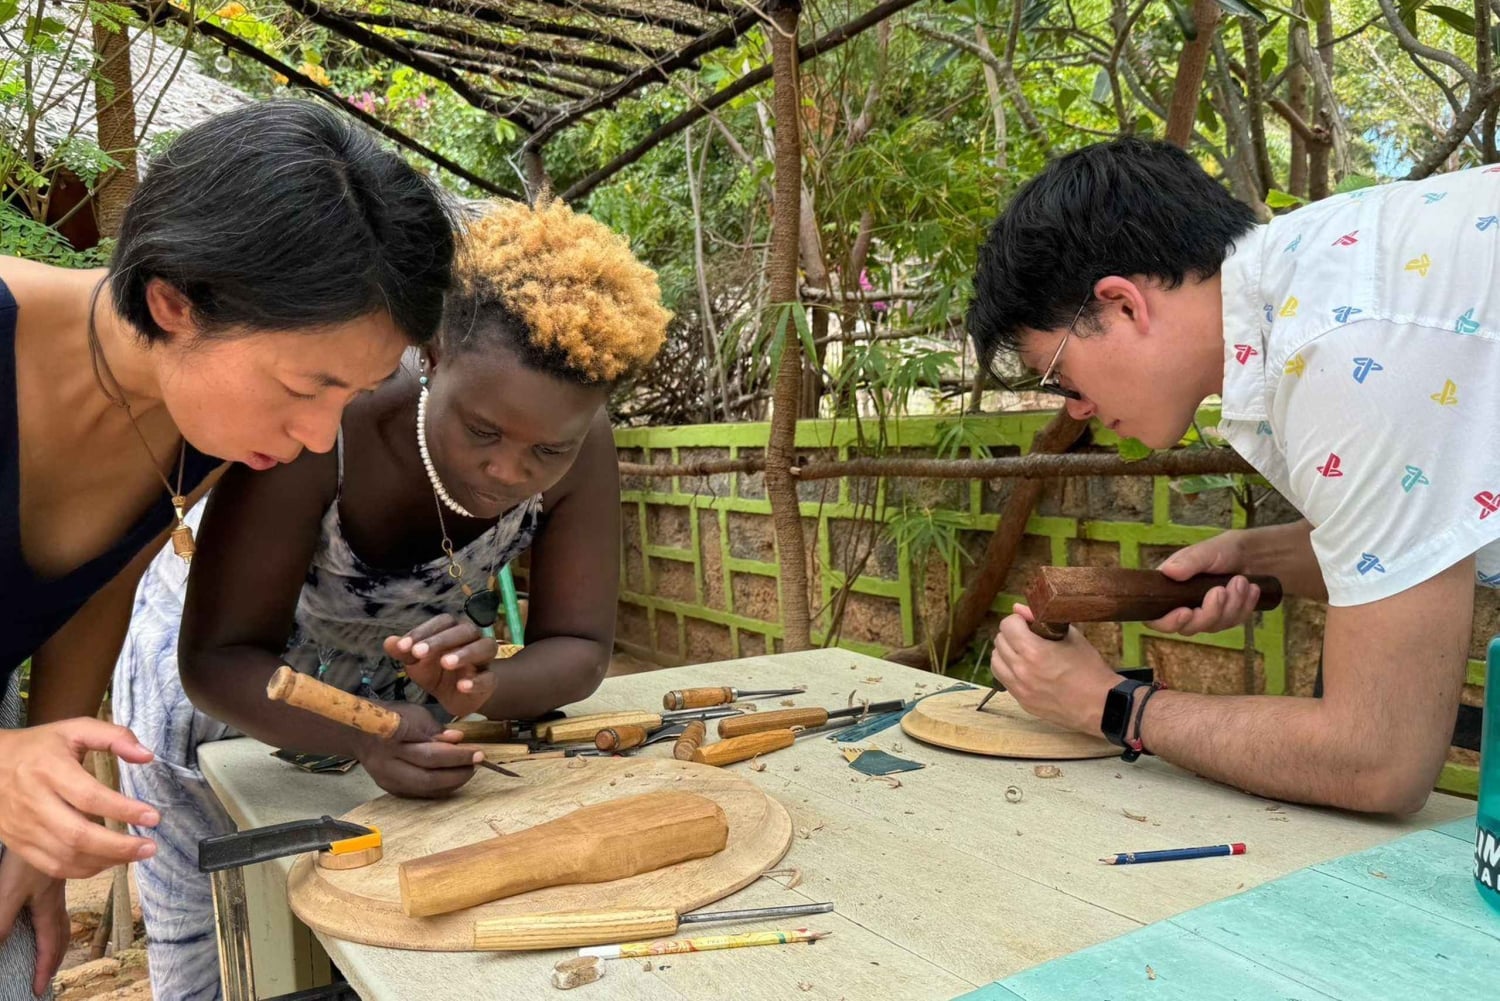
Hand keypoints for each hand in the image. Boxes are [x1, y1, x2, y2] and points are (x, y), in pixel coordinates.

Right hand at [0, 720, 157, 878]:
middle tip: (150, 847)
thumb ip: (114, 737)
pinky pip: (52, 866)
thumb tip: (147, 756)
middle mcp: (34, 802)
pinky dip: (83, 870)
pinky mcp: (19, 844)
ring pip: (66, 856)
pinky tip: (107, 862)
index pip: (89, 797)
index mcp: (49, 770)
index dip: (123, 810)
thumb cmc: (39, 747)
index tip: (153, 817)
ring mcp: (24, 828)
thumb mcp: (75, 729)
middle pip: (77, 835)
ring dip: (105, 861)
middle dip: (118, 846)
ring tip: (136, 855)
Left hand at [0, 851, 68, 996]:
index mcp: (47, 905)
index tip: (37, 989)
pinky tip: (48, 903)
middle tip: (49, 972)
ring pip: (62, 913)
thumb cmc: (29, 855)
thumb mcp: (9, 891)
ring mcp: (58, 880)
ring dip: (60, 933)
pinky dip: (57, 912)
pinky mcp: (57, 866)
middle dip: (56, 954)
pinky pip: (59, 898)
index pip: (48, 944)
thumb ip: (2, 922)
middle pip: (61, 930)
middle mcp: (56, 895)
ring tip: (55, 943)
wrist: (52, 817)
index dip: (43, 968)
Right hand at [354, 702, 481, 798]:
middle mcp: (387, 763)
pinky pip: (420, 793)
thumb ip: (436, 729)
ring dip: (452, 782)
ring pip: (424, 788)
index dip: (455, 755)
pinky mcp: (390, 789)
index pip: (428, 751)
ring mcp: (387, 779)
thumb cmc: (394, 718)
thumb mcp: (415, 714)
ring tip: (469, 770)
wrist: (361, 733)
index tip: (477, 752)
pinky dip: (440, 788)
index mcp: (393, 738)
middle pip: (427, 775)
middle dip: (457, 771)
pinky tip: (454, 779)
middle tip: (478, 762)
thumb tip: (458, 740)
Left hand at [383, 614, 497, 717]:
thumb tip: (389, 642)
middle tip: (419, 653)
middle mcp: (472, 640)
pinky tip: (462, 686)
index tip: (403, 646)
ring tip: (445, 663)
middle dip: (441, 640)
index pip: (443, 622)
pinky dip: (477, 681)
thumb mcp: (417, 663)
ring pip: (485, 647)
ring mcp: (484, 660)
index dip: (423, 631)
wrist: (454, 697)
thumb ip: (404, 652)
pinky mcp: (490, 681)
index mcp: (453, 630)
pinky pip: (489, 678)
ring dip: (465, 653)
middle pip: (465, 630)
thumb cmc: (436, 672)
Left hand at [990, 605, 1118, 733]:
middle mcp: (1021, 671)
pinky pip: (1003, 680)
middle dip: (1011, 634)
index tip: (1028, 623)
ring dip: (1006, 652)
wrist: (1101, 705)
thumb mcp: (1072, 637)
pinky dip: (1009, 670)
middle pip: (999, 641)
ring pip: (996, 661)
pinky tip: (1025, 669)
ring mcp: (1019, 689)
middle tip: (1027, 635)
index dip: (1017, 620)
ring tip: (1023, 652)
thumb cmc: (1090, 669)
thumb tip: (1018, 608)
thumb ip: (1041, 620)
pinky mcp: (1022, 701)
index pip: (1007, 625)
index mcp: (1033, 651)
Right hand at [1146, 532, 1261, 635]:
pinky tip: (1251, 589)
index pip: (1157, 619)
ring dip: (1231, 604)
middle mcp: (1183, 607)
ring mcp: (1204, 616)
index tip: (1186, 612)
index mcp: (1168, 591)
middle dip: (1209, 611)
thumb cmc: (1221, 550)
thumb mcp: (1204, 552)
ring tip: (1241, 580)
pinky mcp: (1224, 619)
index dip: (1168, 622)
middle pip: (1188, 628)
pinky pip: (1233, 622)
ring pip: (1214, 626)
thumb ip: (1187, 562)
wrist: (1250, 555)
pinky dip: (1244, 606)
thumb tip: (1168, 571)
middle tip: (1221, 590)